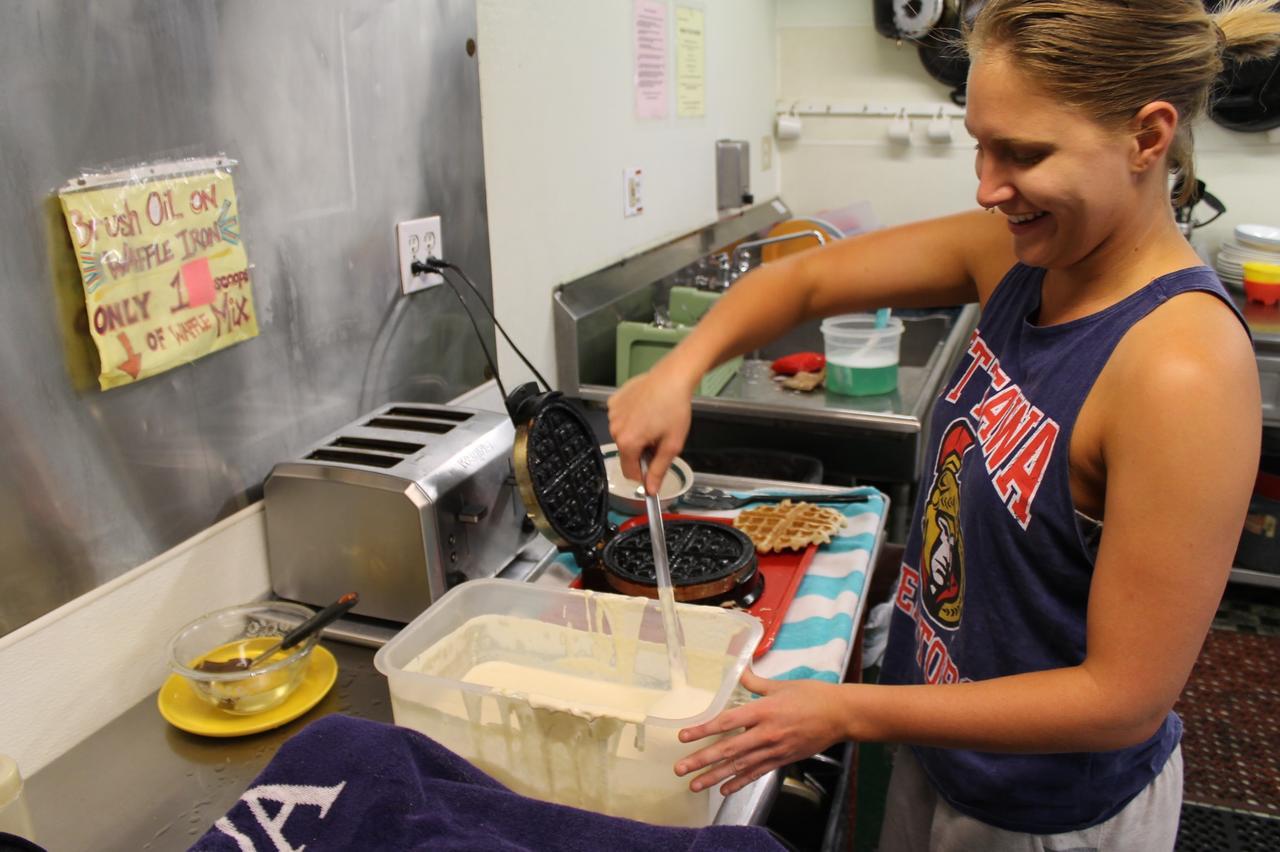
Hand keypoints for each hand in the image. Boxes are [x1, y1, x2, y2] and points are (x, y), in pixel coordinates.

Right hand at [608, 368, 693, 494]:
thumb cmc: (674, 408)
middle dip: (642, 451)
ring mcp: (613, 414)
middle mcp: (615, 429)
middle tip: (659, 438)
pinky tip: (645, 409)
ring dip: (636, 434)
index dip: (644, 475)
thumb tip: (651, 489)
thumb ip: (659, 470)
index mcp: (628, 442)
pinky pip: (620, 419)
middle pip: (627, 453)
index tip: (654, 470)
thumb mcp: (672, 444)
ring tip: (653, 421)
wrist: (672, 377)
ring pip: (623, 436)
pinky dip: (631, 419)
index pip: (630, 473)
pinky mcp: (614, 401)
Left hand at [674, 669, 848, 795]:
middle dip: (702, 760)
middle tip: (680, 769)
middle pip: (728, 750)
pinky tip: (724, 790)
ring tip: (695, 784)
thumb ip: (755, 681)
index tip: (684, 736)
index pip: (727, 722)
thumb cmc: (812, 696)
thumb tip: (737, 670)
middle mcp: (766, 733)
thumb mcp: (781, 684)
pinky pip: (757, 774)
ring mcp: (774, 749)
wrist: (840, 715)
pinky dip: (739, 783)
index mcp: (763, 710)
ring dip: (715, 777)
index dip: (703, 730)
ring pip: (739, 766)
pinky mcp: (782, 760)